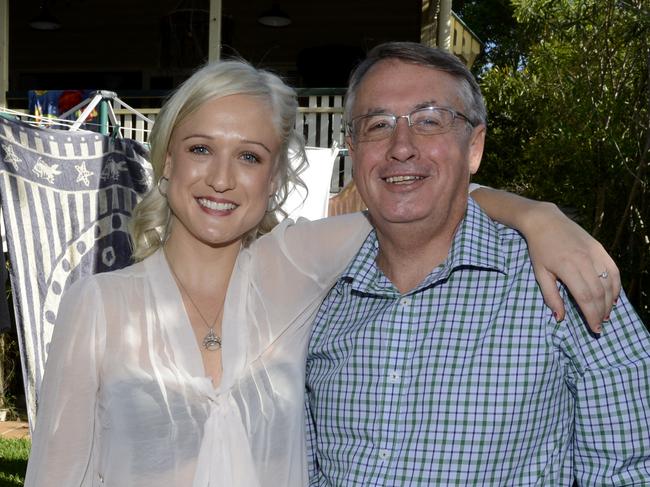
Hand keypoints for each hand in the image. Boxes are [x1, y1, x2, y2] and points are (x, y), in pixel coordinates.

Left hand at [524, 202, 619, 332]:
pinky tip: (613, 297)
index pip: (584, 297)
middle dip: (600, 313)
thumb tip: (560, 319)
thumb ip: (551, 296)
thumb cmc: (539, 249)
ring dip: (609, 302)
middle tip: (599, 326)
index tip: (594, 329)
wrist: (545, 221)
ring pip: (608, 283)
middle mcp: (584, 260)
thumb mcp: (539, 273)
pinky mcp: (599, 248)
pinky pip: (613, 270)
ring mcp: (594, 253)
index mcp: (567, 268)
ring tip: (605, 315)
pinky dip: (616, 285)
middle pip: (598, 293)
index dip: (590, 315)